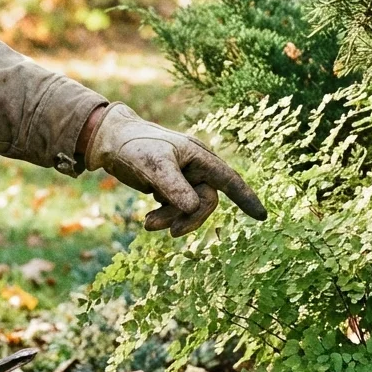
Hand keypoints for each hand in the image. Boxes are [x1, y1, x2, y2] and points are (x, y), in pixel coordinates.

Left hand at [83, 103, 266, 235]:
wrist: (110, 142)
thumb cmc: (134, 145)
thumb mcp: (154, 165)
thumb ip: (174, 186)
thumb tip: (194, 207)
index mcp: (199, 156)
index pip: (229, 179)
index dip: (246, 198)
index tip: (262, 217)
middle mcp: (196, 168)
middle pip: (206, 202)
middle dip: (186, 218)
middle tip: (158, 229)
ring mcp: (184, 179)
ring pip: (190, 209)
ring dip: (171, 219)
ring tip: (147, 225)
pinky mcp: (171, 188)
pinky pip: (177, 210)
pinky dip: (165, 217)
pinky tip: (148, 219)